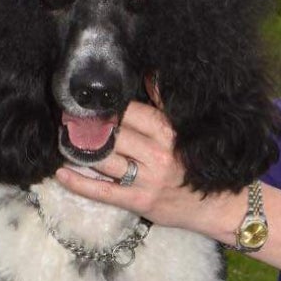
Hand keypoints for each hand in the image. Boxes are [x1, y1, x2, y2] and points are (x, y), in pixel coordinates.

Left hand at [54, 101, 234, 237]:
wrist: (219, 206)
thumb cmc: (197, 166)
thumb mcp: (185, 132)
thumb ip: (165, 105)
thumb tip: (150, 75)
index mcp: (169, 132)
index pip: (131, 112)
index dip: (107, 109)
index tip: (90, 105)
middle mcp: (158, 154)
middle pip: (113, 134)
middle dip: (88, 127)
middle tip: (66, 119)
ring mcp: (147, 179)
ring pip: (105, 159)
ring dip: (79, 150)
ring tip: (62, 141)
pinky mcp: (139, 201)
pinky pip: (103, 192)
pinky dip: (79, 183)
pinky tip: (62, 173)